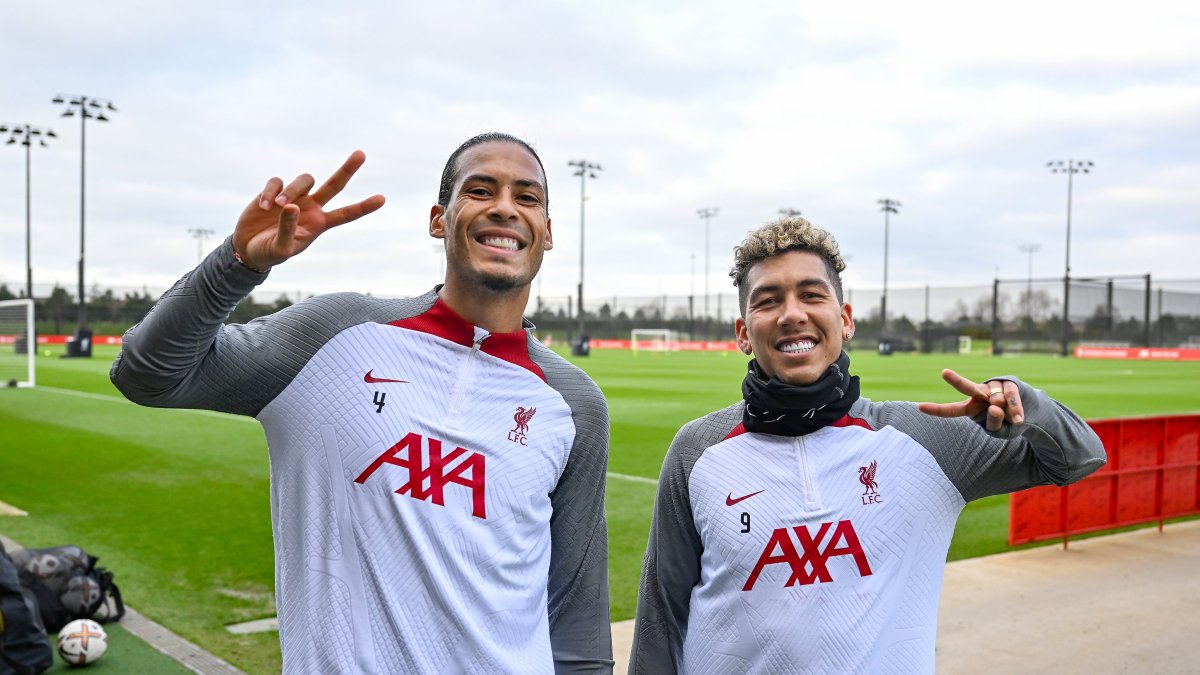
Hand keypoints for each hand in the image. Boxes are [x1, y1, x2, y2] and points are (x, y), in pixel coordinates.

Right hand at [232, 151, 385, 270]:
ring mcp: (294, 197)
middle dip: (348, 170)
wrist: (248, 249)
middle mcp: (311, 207)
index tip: (382, 199)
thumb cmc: (270, 253)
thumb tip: (292, 206)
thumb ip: (288, 229)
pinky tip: (264, 206)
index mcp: (319, 224)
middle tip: (362, 154)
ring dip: (292, 190)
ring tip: (278, 206)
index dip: (363, 207)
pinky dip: (271, 191)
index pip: (346, 214)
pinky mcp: (274, 191)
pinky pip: (277, 182)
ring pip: (304, 180)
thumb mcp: (281, 249)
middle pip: (334, 185)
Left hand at [917, 369, 1023, 431]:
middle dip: (956, 380)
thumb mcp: (999, 431)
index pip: (952, 410)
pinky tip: (1018, 419)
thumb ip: (994, 423)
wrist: (1027, 413)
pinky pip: (1011, 398)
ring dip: (1006, 413)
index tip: (920, 407)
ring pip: (997, 401)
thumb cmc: (1005, 423)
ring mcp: (992, 388)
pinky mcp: (1008, 384)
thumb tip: (995, 407)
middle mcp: (978, 394)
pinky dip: (1015, 410)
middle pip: (967, 387)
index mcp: (970, 408)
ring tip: (1010, 417)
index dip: (937, 410)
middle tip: (944, 372)